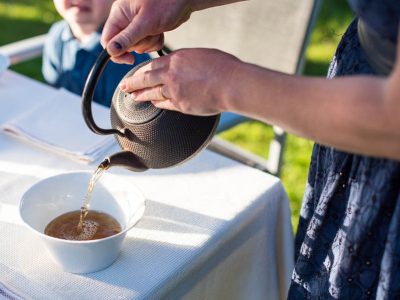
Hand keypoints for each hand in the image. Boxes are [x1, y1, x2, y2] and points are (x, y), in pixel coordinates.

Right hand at [101, 0, 193, 63]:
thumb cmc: (166, 3)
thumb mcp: (146, 22)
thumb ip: (127, 38)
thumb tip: (111, 50)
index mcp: (119, 14)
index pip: (108, 40)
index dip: (117, 52)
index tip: (130, 59)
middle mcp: (125, 20)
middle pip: (124, 46)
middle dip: (139, 44)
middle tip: (150, 33)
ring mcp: (137, 25)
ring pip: (137, 47)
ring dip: (149, 43)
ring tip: (157, 30)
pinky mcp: (148, 30)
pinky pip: (147, 45)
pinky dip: (155, 42)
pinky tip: (160, 32)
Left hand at [119, 48, 239, 115]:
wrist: (231, 84)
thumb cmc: (223, 67)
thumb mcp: (201, 55)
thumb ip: (186, 61)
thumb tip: (181, 65)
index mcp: (177, 59)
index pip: (152, 65)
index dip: (141, 70)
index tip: (136, 73)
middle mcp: (171, 75)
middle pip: (145, 79)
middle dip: (132, 83)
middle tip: (124, 87)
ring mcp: (175, 91)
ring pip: (152, 93)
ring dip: (141, 95)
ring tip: (134, 97)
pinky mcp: (181, 105)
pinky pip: (165, 104)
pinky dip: (158, 103)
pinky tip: (154, 104)